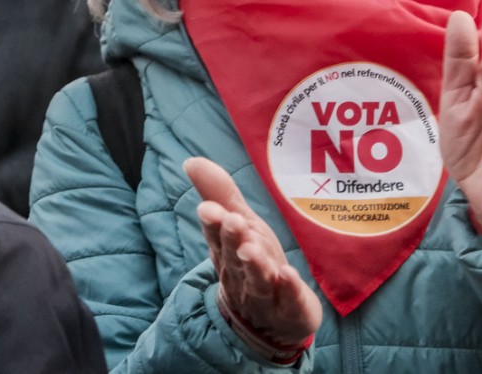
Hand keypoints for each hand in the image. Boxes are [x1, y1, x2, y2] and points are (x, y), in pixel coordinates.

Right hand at [184, 157, 321, 346]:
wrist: (274, 320)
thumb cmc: (253, 264)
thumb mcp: (240, 227)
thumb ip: (220, 195)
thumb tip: (191, 161)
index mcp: (228, 253)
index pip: (217, 237)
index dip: (213, 224)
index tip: (209, 209)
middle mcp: (242, 275)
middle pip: (235, 257)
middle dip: (232, 239)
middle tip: (231, 221)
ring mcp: (266, 295)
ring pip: (258, 280)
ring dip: (254, 264)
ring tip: (252, 249)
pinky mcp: (291, 309)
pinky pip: (289, 300)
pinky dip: (288, 288)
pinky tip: (288, 274)